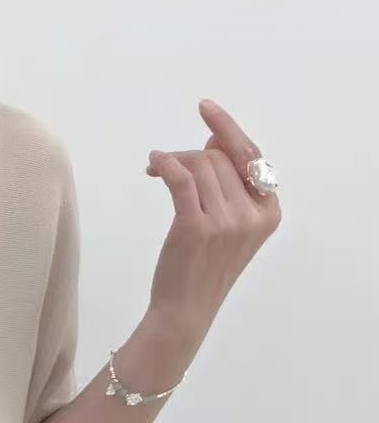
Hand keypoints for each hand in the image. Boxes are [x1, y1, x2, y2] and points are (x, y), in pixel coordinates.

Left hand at [145, 98, 281, 340]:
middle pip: (220, 158)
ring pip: (200, 165)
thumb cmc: (203, 272)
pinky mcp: (196, 227)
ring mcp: (226, 222)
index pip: (250, 156)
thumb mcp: (229, 230)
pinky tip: (154, 164)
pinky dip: (165, 164)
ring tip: (157, 169)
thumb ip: (230, 188)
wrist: (185, 312)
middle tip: (166, 163)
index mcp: (268, 213)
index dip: (227, 131)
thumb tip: (214, 140)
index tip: (207, 110)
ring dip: (174, 160)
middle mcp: (252, 215)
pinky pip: (180, 178)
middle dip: (191, 153)